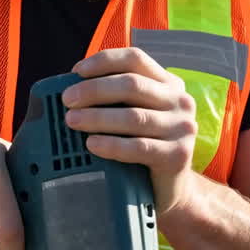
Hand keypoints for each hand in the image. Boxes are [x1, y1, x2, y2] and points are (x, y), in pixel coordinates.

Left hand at [61, 48, 197, 215]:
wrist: (168, 189)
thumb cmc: (142, 147)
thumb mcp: (134, 115)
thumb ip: (114, 99)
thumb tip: (69, 88)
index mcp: (168, 84)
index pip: (136, 59)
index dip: (105, 61)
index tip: (77, 71)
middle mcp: (180, 101)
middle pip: (132, 84)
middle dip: (94, 90)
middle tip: (67, 100)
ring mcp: (182, 128)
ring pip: (134, 116)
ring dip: (98, 117)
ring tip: (72, 121)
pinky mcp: (178, 155)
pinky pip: (139, 147)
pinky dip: (112, 145)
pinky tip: (92, 144)